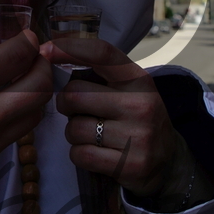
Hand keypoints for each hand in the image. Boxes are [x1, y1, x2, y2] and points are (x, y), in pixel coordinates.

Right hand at [0, 30, 52, 196]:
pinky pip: (18, 133)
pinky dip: (18, 114)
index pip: (15, 56)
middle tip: (35, 59)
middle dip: (43, 66)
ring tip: (22, 82)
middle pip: (39, 86)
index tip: (28, 37)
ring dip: (35, 92)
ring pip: (36, 112)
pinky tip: (3, 107)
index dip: (29, 41)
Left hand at [40, 38, 199, 199]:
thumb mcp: (129, 89)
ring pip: (74, 128)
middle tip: (76, 110)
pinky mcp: (131, 165)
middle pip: (75, 95)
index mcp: (138, 79)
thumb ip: (99, 74)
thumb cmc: (135, 118)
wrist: (168, 160)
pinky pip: (80, 154)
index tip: (45, 50)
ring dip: (73, 132)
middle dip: (65, 104)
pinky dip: (79, 154)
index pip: (101, 54)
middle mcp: (141, 104)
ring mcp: (138, 136)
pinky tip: (96, 152)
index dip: (69, 48)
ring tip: (91, 134)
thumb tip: (50, 54)